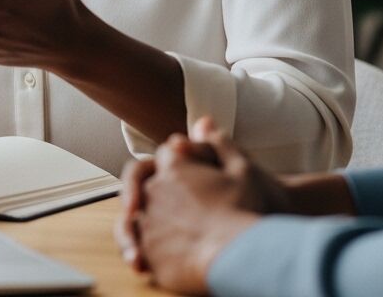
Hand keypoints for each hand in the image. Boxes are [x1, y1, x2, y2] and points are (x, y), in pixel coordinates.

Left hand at [118, 118, 288, 293]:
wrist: (242, 257)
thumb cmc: (246, 210)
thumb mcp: (243, 169)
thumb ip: (219, 143)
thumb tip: (203, 122)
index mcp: (175, 164)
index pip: (166, 155)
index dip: (177, 164)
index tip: (187, 177)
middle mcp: (154, 189)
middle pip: (145, 185)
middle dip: (155, 194)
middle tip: (171, 209)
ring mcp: (148, 221)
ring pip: (135, 219)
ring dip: (144, 225)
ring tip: (159, 239)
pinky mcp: (149, 254)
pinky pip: (139, 250)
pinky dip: (144, 252)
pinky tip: (157, 260)